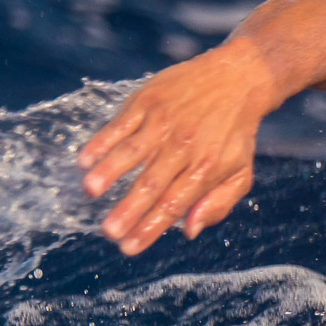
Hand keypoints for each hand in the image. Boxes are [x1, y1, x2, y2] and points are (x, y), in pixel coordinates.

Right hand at [78, 45, 271, 254]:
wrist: (238, 77)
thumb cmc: (236, 133)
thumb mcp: (240, 172)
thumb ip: (217, 204)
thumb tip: (187, 231)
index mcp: (205, 168)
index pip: (174, 204)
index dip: (151, 227)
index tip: (128, 248)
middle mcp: (183, 146)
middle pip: (152, 183)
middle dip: (129, 209)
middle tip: (109, 232)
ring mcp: (164, 122)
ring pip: (133, 151)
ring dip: (110, 171)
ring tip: (90, 191)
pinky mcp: (148, 100)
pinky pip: (121, 123)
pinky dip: (102, 141)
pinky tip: (85, 160)